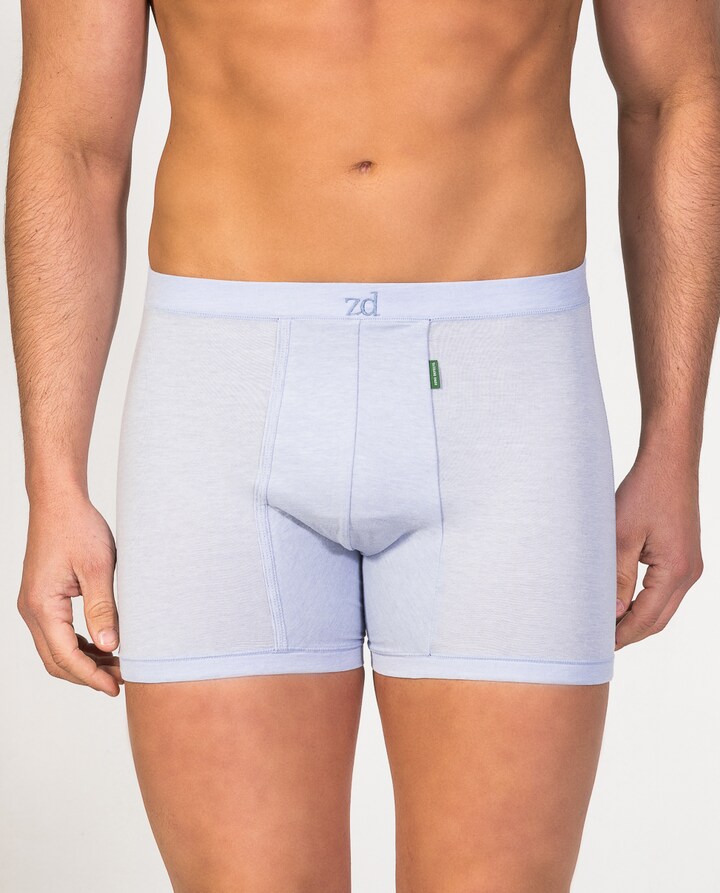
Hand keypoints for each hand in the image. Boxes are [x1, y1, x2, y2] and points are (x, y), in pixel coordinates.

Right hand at [17, 491, 121, 695]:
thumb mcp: (98, 569)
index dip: (92, 676)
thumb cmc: (79, 528)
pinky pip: (58, 633)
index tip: (116, 687)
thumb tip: (112, 648)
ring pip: (56, 649)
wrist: (59, 502)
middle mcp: (32, 610)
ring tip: (118, 665)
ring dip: (85, 661)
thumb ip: (103, 609)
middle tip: (122, 680)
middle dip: (88, 674)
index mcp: (43, 606)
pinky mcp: (43, 598)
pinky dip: (79, 644)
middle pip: (56, 660)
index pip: (66, 656)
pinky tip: (105, 645)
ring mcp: (35, 605)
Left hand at [614, 454, 703, 649]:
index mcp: (676, 571)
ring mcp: (690, 565)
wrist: (669, 463)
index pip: (646, 618)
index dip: (622, 635)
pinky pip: (665, 590)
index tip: (597, 646)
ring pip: (662, 607)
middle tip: (597, 642)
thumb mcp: (622, 535)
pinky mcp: (684, 556)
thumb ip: (617, 577)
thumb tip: (612, 614)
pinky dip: (644, 601)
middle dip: (629, 633)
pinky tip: (621, 602)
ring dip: (637, 618)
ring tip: (605, 626)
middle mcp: (689, 573)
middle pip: (658, 619)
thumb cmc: (645, 492)